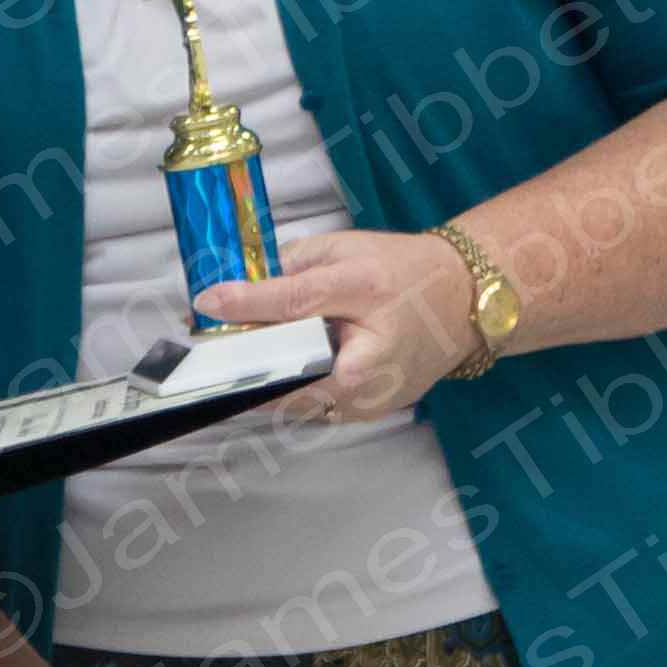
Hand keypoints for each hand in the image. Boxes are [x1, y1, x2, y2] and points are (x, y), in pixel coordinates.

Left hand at [191, 226, 491, 422]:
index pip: (293, 305)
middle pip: (288, 373)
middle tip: (209, 352)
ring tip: (235, 364)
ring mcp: (369, 397)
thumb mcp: (344, 253)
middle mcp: (369, 359)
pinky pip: (311, 409)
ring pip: (295, 402)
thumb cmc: (403, 273)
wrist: (461, 304)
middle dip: (246, 364)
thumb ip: (291, 268)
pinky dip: (287, 394)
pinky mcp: (365, 413)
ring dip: (261, 385)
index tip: (206, 303)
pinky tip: (273, 376)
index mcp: (366, 298)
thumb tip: (236, 288)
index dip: (245, 305)